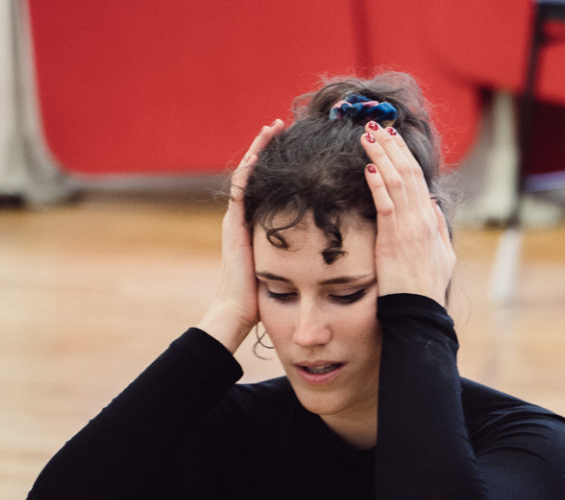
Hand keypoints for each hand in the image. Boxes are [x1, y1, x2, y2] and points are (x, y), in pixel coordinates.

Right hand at [198, 118, 285, 350]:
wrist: (241, 310)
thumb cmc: (266, 295)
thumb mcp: (289, 265)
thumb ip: (302, 250)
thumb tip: (331, 243)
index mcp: (258, 223)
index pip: (269, 184)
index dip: (280, 164)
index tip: (296, 144)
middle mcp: (245, 215)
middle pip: (256, 172)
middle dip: (267, 147)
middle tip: (281, 124)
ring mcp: (236, 218)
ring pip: (247, 173)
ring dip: (259, 149)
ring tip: (271, 127)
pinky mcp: (233, 224)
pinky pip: (240, 189)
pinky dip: (250, 169)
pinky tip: (260, 152)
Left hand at [360, 122, 454, 304]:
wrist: (419, 312)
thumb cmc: (426, 288)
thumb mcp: (443, 256)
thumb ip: (438, 228)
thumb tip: (431, 205)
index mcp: (430, 221)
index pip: (418, 179)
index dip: (403, 156)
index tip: (391, 138)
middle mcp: (422, 220)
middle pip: (407, 173)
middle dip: (391, 147)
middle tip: (375, 126)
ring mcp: (409, 228)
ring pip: (397, 183)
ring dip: (381, 157)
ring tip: (367, 137)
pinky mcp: (394, 240)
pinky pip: (386, 205)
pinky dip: (378, 185)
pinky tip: (369, 168)